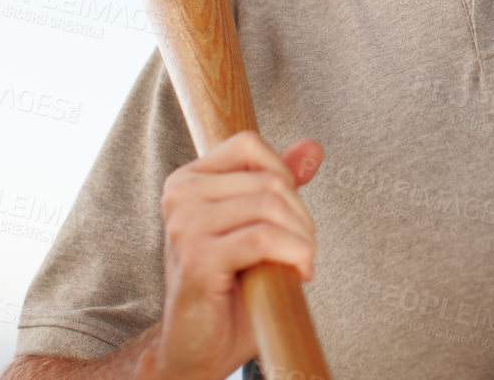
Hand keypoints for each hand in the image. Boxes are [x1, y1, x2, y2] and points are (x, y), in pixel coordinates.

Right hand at [146, 133, 323, 379]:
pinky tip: (299, 273)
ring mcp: (185, 226)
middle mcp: (180, 196)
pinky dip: (294, 254)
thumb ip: (278, 184)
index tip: (290, 215)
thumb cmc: (229, 290)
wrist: (198, 349)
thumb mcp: (257, 227)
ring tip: (300, 263)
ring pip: (270, 207)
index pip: (248, 145)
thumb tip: (313, 147)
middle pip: (268, 179)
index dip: (283, 174)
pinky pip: (263, 239)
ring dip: (302, 239)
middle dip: (301, 217)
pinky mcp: (198, 258)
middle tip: (303, 250)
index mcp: (188, 181)